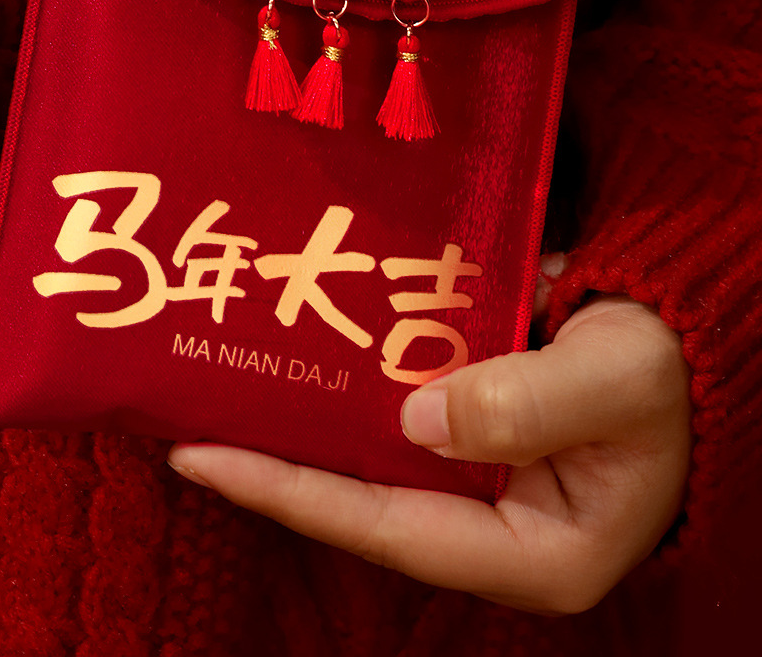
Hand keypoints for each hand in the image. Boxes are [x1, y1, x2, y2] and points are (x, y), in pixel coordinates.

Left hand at [168, 290, 691, 613]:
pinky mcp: (466, 426)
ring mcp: (476, 476)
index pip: (387, 528)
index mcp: (533, 551)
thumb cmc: (672, 362)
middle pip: (361, 501)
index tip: (201, 456)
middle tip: (178, 423)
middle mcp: (491, 524)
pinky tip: (280, 352)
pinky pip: (385, 414)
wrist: (695, 321)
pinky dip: (334, 387)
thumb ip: (527, 401)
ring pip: (365, 458)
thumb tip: (417, 418)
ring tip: (209, 389)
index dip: (291, 493)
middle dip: (272, 465)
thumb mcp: (618, 380)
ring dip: (295, 424)